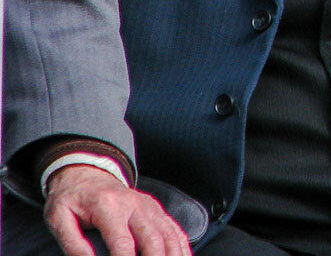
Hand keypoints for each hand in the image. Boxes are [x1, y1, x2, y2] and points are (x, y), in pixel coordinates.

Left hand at [44, 165, 190, 255]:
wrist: (87, 173)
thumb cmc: (72, 198)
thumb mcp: (58, 218)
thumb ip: (72, 243)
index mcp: (109, 206)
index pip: (123, 242)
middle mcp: (135, 204)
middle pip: (153, 240)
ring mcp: (149, 207)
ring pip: (169, 235)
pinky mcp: (156, 210)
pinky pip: (175, 230)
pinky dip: (182, 248)